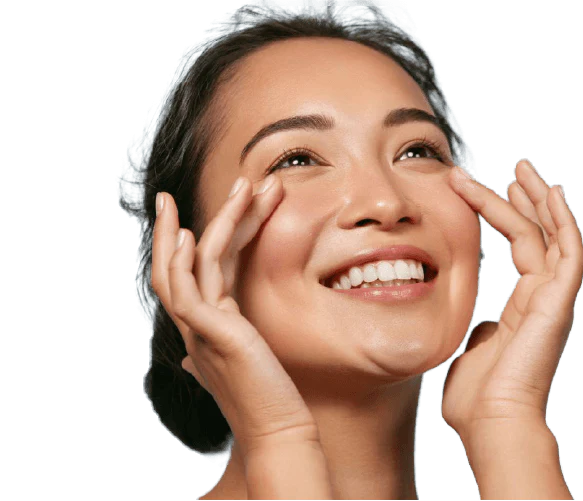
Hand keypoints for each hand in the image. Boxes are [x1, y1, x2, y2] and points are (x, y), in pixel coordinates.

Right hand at [151, 175, 319, 457]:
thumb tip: (194, 353)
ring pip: (188, 266)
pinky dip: (184, 261)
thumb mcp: (242, 362)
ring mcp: (198, 330)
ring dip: (212, 222)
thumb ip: (222, 346)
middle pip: (179, 264)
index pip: (194, 272)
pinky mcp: (210, 336)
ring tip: (240, 185)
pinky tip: (193, 235)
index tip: (206, 210)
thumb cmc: (267, 397)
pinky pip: (186, 291)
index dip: (198, 239)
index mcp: (205, 326)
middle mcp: (195, 325)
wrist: (279, 431)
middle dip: (181, 224)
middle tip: (186, 189)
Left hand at [441, 161, 582, 439]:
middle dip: (526, 199)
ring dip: (538, 201)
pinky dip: (561, 222)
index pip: (520, 247)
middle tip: (515, 169)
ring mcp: (553, 300)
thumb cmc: (477, 396)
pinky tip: (548, 194)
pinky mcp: (558, 304)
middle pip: (540, 235)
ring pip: (552, 237)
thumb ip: (482, 330)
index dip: (505, 215)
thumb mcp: (474, 350)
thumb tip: (482, 323)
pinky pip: (567, 253)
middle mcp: (542, 298)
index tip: (484, 189)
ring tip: (522, 169)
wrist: (490, 422)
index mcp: (522, 307)